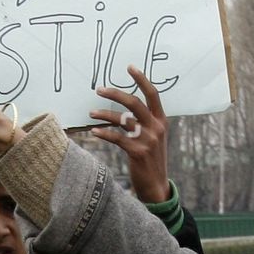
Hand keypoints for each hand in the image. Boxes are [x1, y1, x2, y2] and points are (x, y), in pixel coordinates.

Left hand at [89, 66, 170, 202]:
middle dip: (115, 93)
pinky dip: (104, 133)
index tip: (129, 67)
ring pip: (122, 119)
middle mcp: (156, 128)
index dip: (141, 79)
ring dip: (104, 114)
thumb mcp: (154, 138)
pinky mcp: (137, 152)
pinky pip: (117, 137)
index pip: (153, 94)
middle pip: (134, 102)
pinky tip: (94, 131)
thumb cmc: (151, 160)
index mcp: (161, 121)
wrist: (156, 186)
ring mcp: (148, 140)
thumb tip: (126, 109)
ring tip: (91, 113)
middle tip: (99, 89)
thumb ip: (146, 123)